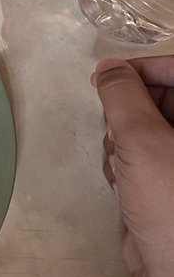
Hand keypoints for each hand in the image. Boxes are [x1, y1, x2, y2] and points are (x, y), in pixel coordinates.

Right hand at [93, 56, 173, 276]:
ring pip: (144, 130)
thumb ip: (122, 95)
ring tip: (122, 171)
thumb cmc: (169, 207)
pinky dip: (124, 167)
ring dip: (122, 143)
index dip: (148, 69)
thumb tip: (108, 68)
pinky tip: (122, 190)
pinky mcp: (168, 191)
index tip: (109, 79)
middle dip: (130, 113)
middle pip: (162, 100)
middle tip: (119, 139)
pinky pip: (140, 159)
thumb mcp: (141, 140)